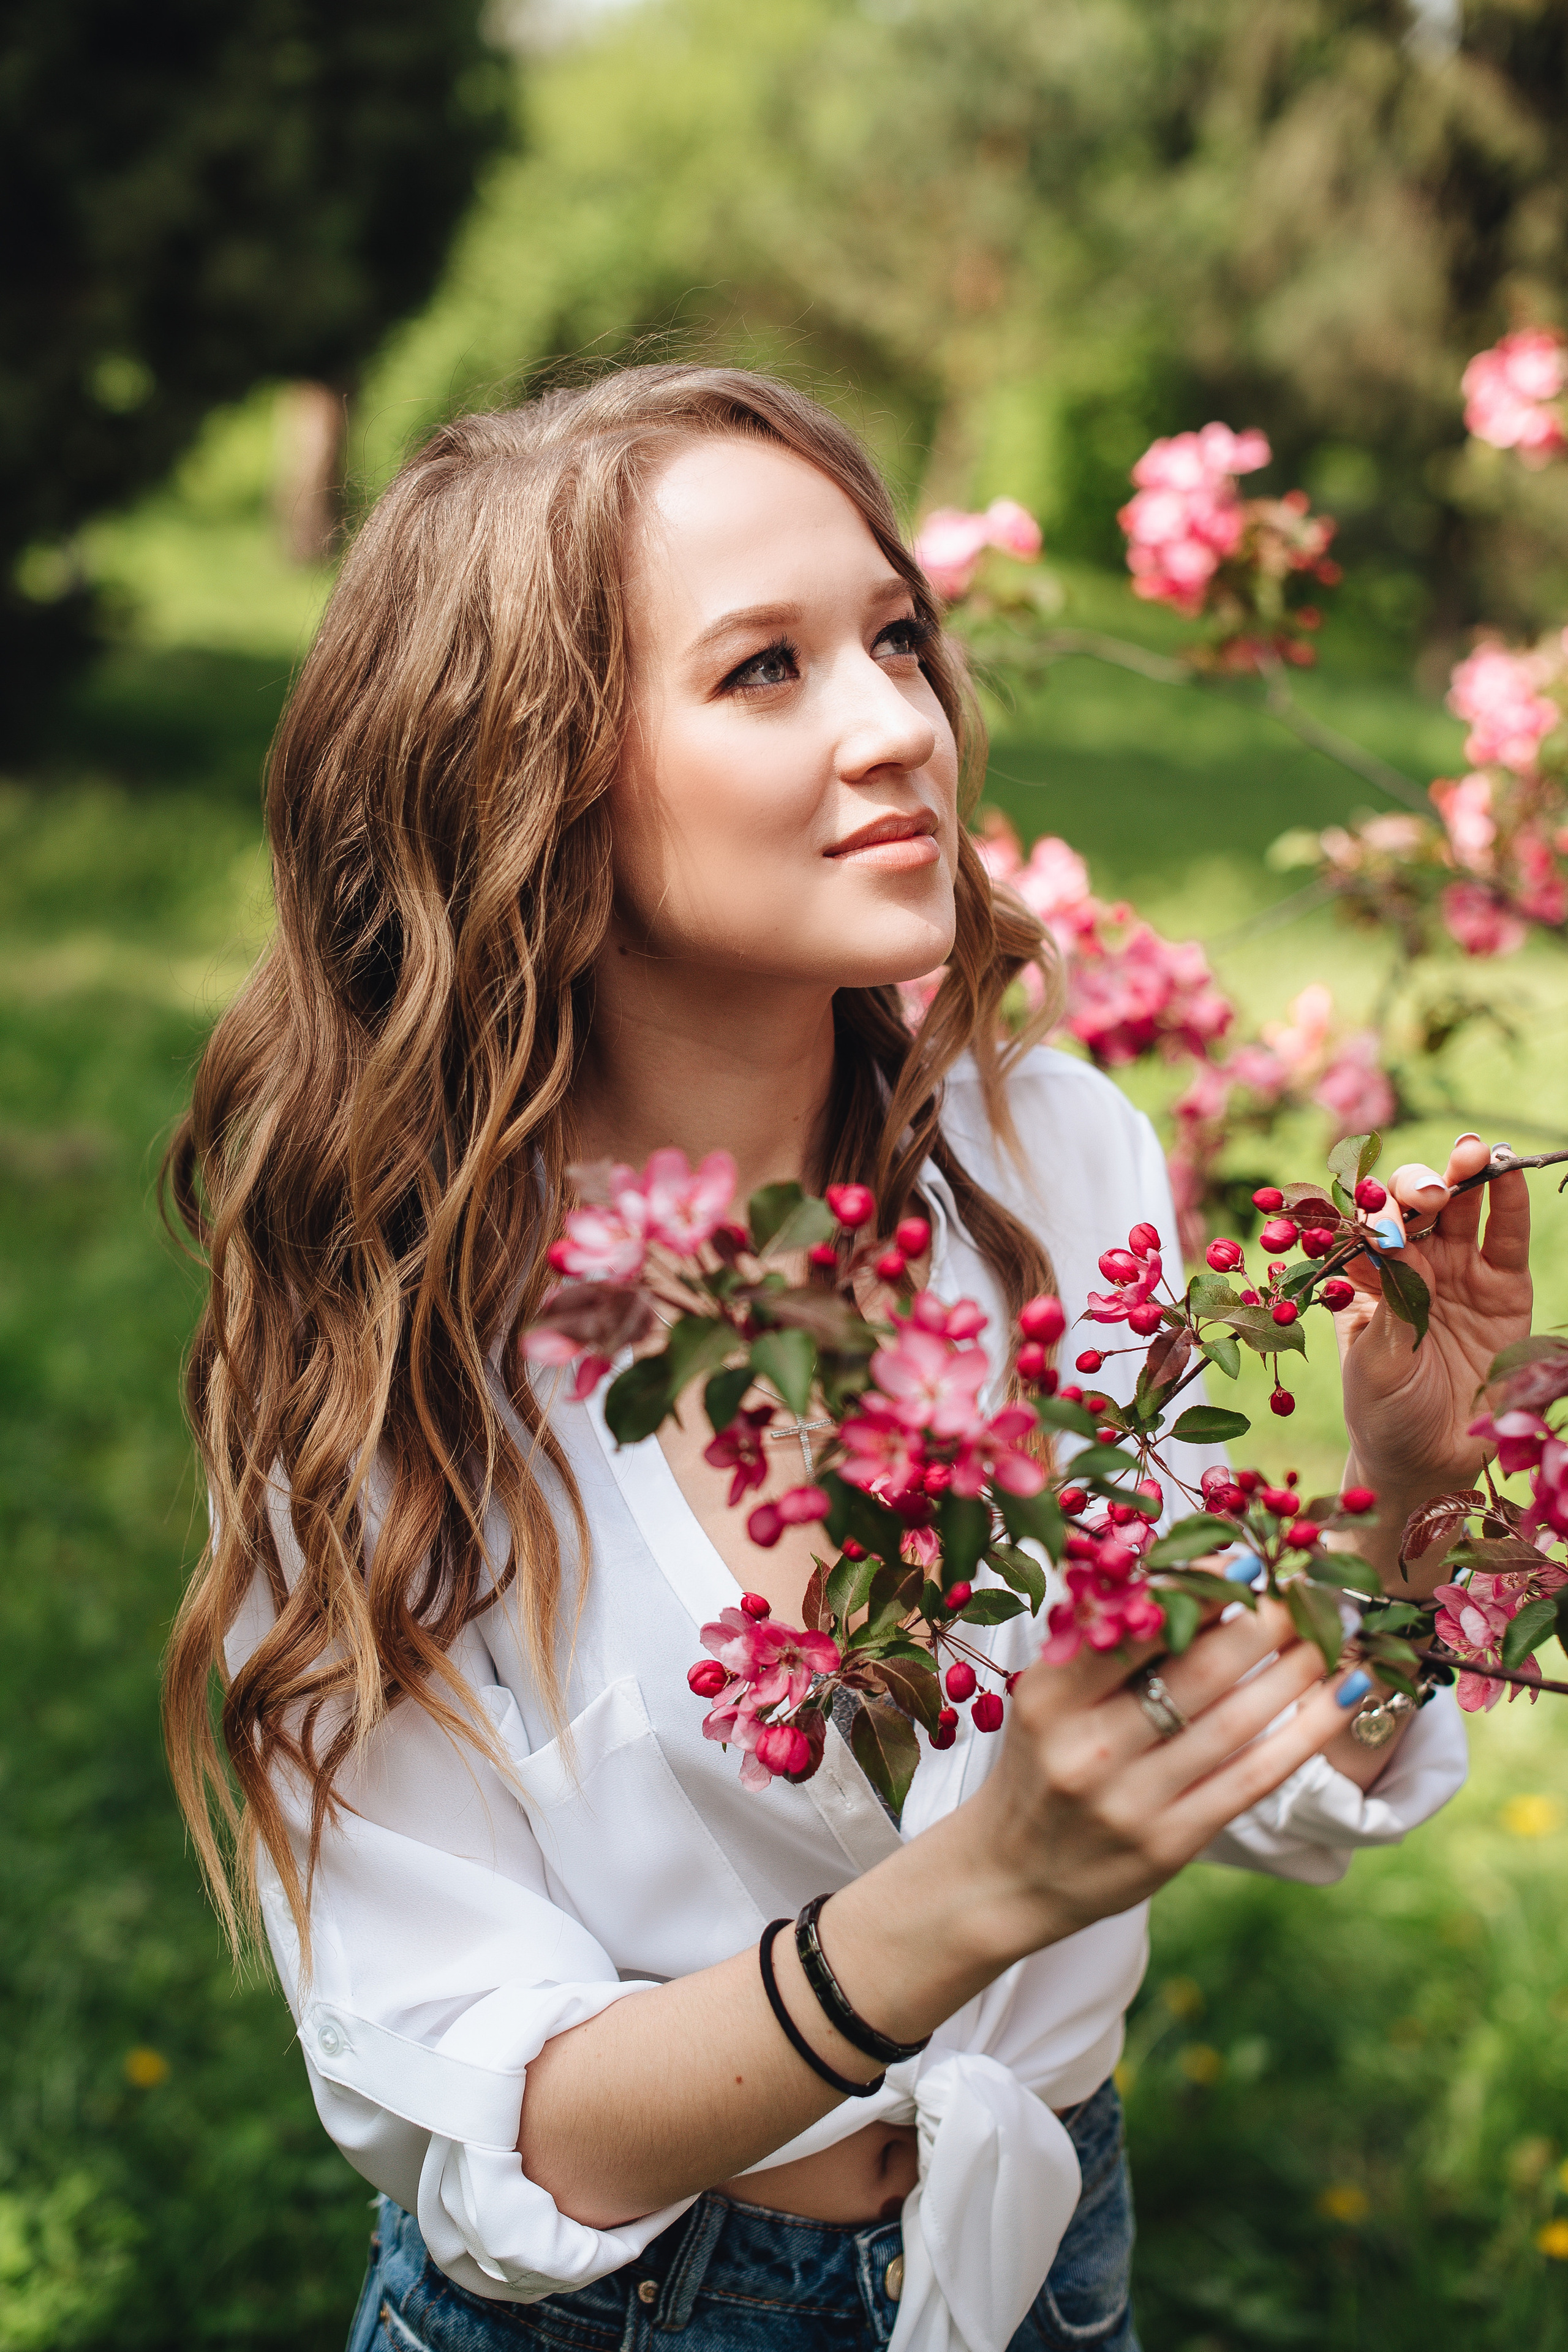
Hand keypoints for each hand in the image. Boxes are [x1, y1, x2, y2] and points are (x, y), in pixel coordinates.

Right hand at [969, 1599, 1365, 1950]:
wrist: (1015, 1873)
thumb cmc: (1043, 1761)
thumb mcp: (1049, 1694)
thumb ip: (1106, 1642)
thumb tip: (1193, 1571)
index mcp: (1050, 1695)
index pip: (1135, 1626)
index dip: (1199, 1586)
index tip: (1248, 1556)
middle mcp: (1087, 1748)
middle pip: (1196, 1670)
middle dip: (1263, 1621)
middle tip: (1305, 1588)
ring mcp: (1132, 1801)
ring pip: (1234, 1721)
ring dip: (1296, 1669)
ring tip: (1334, 1630)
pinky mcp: (1171, 1843)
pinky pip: (1254, 1777)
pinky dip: (1307, 1732)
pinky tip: (1344, 1695)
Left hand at [1335, 1133, 1530, 1586]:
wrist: (1427, 1460)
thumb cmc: (1383, 1409)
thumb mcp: (1376, 1359)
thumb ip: (1389, 1302)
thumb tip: (1390, 1238)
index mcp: (1366, 1275)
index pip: (1368, 1226)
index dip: (1374, 1210)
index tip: (1376, 1213)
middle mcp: (1411, 1264)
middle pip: (1415, 1206)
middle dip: (1421, 1185)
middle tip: (1429, 1190)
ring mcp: (1458, 1272)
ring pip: (1462, 1211)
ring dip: (1467, 1176)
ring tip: (1475, 1151)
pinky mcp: (1503, 1288)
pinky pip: (1505, 1239)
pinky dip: (1509, 1205)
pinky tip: (1509, 1173)